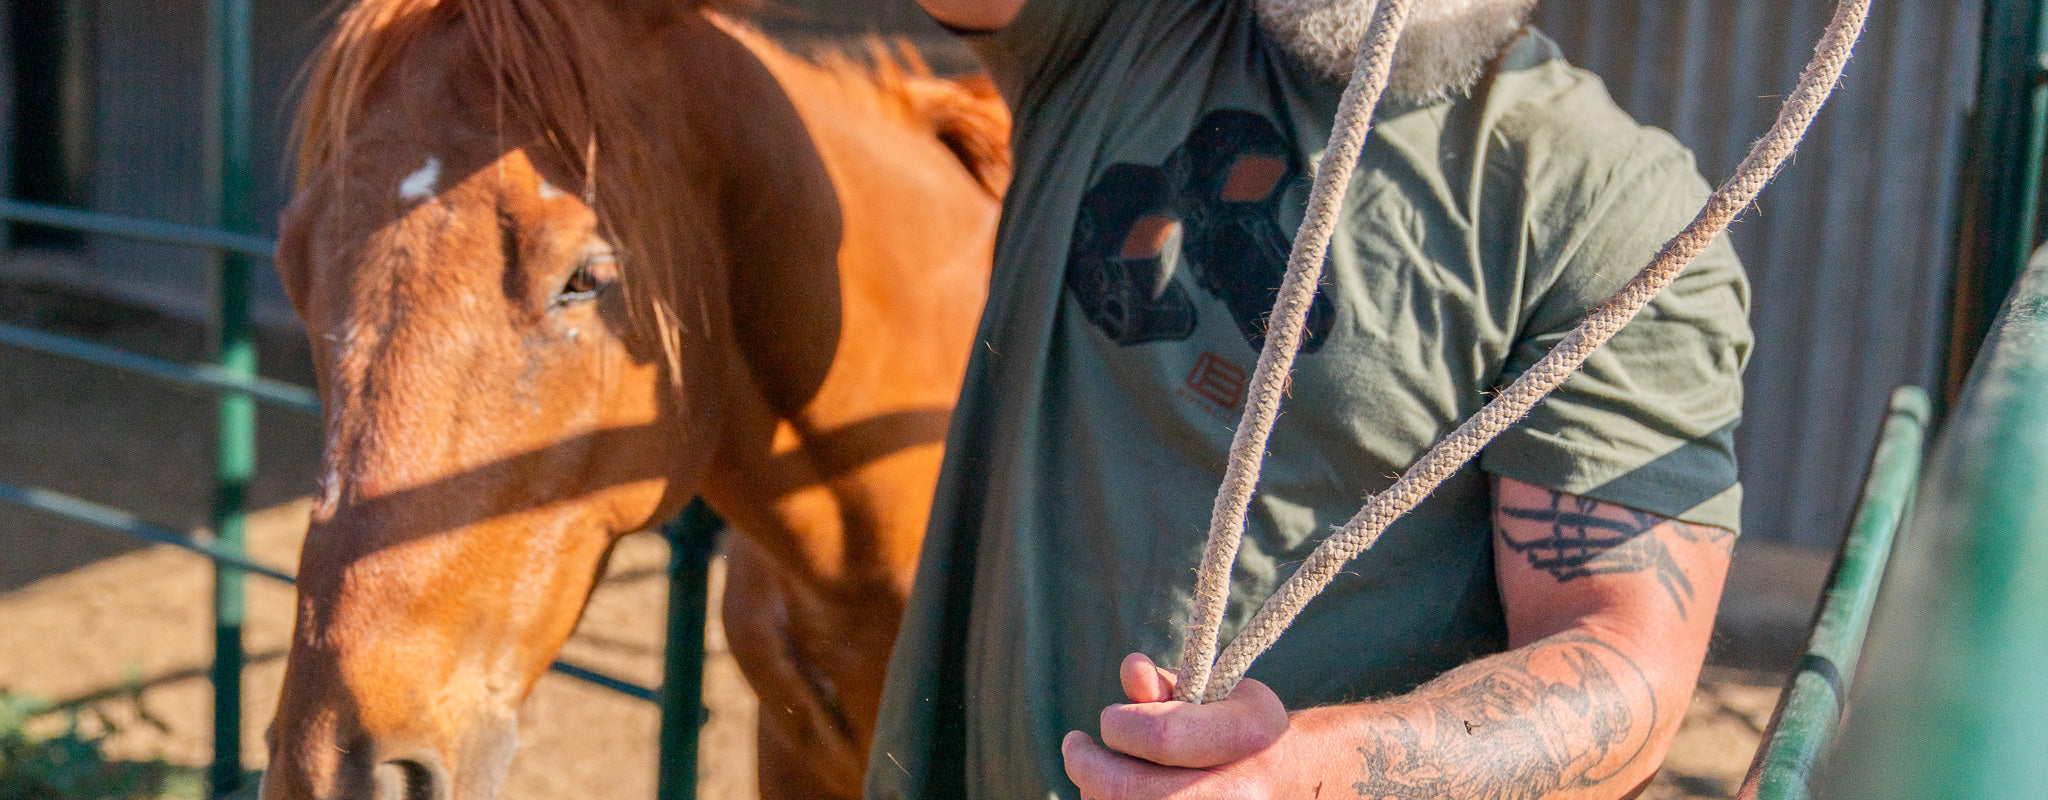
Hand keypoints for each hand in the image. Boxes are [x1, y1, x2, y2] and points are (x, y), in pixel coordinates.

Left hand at [1061, 653, 1314, 799]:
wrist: (1286, 785)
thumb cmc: (1239, 730)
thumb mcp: (1217, 693)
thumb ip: (1168, 685)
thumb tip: (1132, 670)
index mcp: (1248, 735)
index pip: (1160, 737)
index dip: (1119, 726)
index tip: (1108, 718)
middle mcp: (1242, 792)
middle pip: (1129, 791)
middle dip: (1088, 766)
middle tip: (1076, 748)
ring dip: (1096, 793)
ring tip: (1098, 774)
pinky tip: (1114, 796)